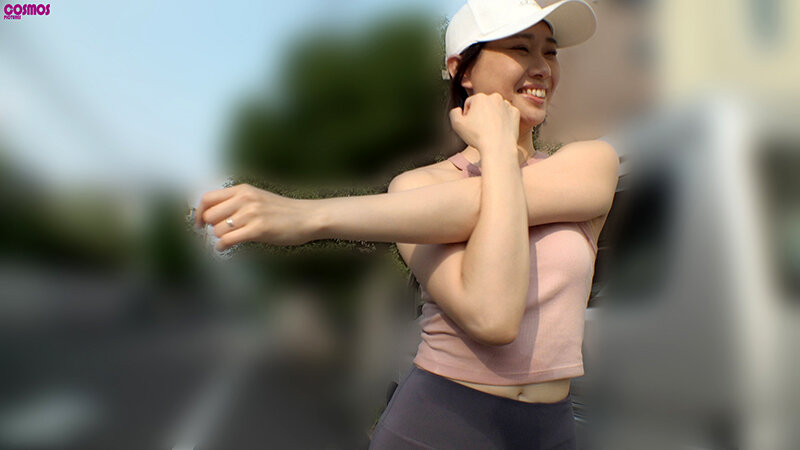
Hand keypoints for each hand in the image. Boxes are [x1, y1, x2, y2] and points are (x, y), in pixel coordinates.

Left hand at [195, 183, 318, 250]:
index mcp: (243, 189)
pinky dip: (222, 246)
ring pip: (218, 229)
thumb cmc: (283, 211)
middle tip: (219, 233)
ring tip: (230, 239)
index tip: (199, 223)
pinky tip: (225, 248)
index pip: (208, 198)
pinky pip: (228, 240)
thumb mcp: (258, 198)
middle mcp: (244, 199)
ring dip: (220, 238)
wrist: (308, 217)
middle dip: (211, 227)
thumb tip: (213, 214)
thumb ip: (237, 202)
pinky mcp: (258, 229)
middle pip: (210, 215)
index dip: (199, 213)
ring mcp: (251, 214)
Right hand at [448, 92, 519, 153]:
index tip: (470, 126)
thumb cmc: (477, 136)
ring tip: (490, 130)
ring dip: (492, 116)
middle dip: (480, 113)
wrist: (498, 147)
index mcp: (480, 97)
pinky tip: (499, 130)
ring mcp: (507, 104)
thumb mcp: (456, 125)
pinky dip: (503, 120)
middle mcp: (495, 97)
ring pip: (496, 109)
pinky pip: (506, 115)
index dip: (467, 115)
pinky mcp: (515, 113)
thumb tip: (458, 109)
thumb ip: (454, 113)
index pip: (469, 103)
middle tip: (480, 128)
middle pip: (483, 104)